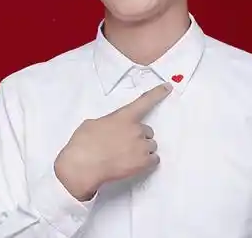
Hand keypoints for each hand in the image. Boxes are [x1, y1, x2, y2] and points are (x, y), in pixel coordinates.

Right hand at [54, 83, 171, 200]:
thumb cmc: (84, 143)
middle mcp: (136, 129)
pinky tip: (132, 164)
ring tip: (126, 156)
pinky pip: (154, 159)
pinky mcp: (144, 163)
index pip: (144, 102)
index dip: (157, 93)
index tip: (168, 87)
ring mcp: (142, 146)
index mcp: (124, 117)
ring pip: (150, 146)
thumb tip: (112, 129)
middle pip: (147, 131)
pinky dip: (146, 161)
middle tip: (124, 144)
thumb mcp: (93, 124)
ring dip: (142, 149)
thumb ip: (109, 123)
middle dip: (138, 136)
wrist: (84, 165)